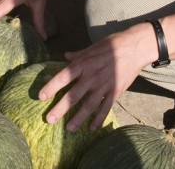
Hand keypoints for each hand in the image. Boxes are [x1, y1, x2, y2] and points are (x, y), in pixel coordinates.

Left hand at [39, 22, 157, 131]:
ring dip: (78, 119)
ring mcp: (103, 85)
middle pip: (73, 95)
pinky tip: (92, 128)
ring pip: (88, 105)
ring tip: (69, 129)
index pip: (62, 77)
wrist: (134, 47)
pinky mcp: (115, 91)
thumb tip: (64, 55)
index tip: (40, 97)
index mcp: (82, 63)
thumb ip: (77, 54)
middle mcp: (91, 76)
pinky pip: (105, 108)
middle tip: (49, 120)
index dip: (51, 87)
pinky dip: (98, 119)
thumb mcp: (91, 47)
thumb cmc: (111, 44)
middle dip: (60, 109)